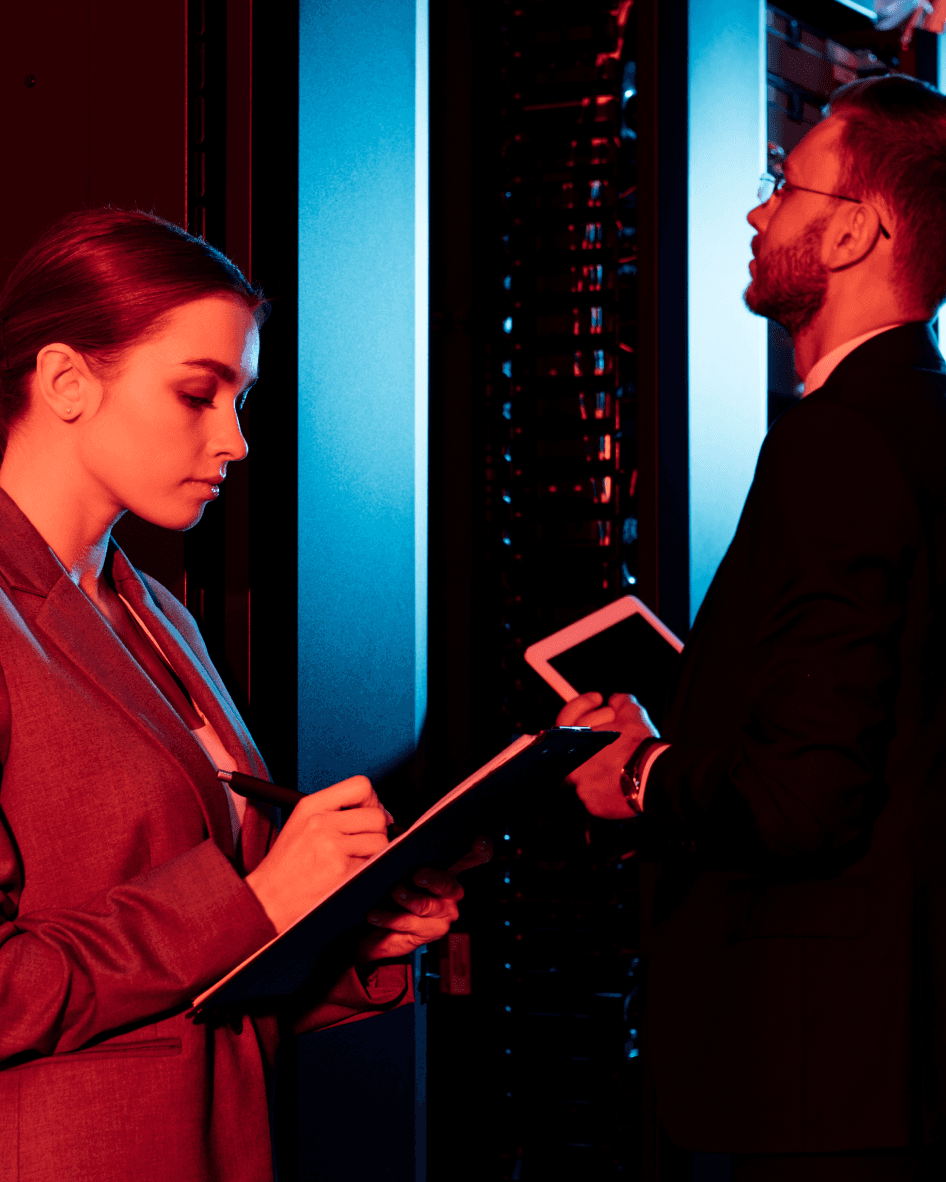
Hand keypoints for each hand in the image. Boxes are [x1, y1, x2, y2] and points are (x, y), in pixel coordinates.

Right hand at [246, 776, 389, 933]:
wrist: (268, 900)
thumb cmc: (287, 865)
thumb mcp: (302, 823)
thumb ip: (336, 809)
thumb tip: (381, 811)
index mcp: (312, 806)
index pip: (360, 786)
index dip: (372, 800)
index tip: (369, 813)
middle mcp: (321, 823)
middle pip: (376, 815)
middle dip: (377, 830)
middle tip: (362, 843)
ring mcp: (332, 848)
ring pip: (380, 840)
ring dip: (375, 852)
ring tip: (353, 860)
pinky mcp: (342, 872)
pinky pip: (375, 864)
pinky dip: (369, 870)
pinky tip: (350, 874)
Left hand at [356, 837, 492, 962]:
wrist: (377, 932)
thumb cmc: (391, 889)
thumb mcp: (398, 867)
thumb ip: (403, 849)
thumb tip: (393, 830)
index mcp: (449, 870)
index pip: (473, 857)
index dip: (480, 850)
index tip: (479, 841)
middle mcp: (451, 894)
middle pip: (447, 884)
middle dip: (433, 878)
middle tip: (417, 874)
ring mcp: (441, 915)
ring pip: (425, 906)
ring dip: (407, 899)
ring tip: (393, 893)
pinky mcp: (428, 934)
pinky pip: (407, 924)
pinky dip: (388, 917)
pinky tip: (373, 913)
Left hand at [556, 692, 658, 818]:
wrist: (655, 777)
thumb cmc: (640, 745)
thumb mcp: (631, 712)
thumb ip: (619, 701)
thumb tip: (616, 700)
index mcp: (575, 743)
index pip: (567, 718)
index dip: (583, 705)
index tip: (598, 700)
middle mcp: (573, 768)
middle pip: (577, 748)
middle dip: (595, 737)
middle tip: (613, 731)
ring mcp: (582, 788)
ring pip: (588, 772)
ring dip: (602, 763)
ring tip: (622, 755)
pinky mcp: (594, 806)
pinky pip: (597, 792)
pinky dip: (608, 784)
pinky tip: (624, 775)